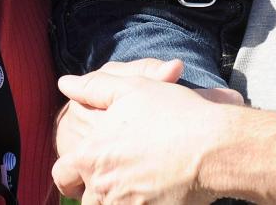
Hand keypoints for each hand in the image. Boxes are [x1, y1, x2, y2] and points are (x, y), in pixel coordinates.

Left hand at [53, 60, 241, 202]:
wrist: (213, 146)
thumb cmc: (174, 114)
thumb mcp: (131, 88)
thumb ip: (93, 87)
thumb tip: (64, 83)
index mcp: (92, 154)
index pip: (62, 174)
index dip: (71, 174)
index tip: (83, 173)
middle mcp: (103, 186)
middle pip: (86, 200)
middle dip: (96, 193)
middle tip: (118, 182)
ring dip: (116, 201)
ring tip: (136, 188)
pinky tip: (153, 196)